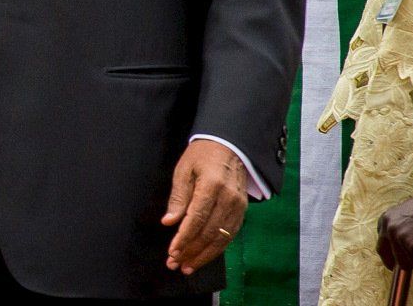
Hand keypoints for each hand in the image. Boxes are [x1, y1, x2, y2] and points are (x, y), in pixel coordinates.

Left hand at [161, 138, 248, 274]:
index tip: (172, 251)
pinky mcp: (242, 212)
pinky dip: (216, 249)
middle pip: (209, 233)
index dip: (184, 238)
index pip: (197, 219)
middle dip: (191, 251)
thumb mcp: (184, 170)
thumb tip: (170, 221)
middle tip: (175, 264)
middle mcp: (228, 199)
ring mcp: (238, 207)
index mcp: (212, 186)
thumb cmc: (202, 156)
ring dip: (204, 255)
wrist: (229, 146)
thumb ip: (178, 197)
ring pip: (221, 238)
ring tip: (188, 266)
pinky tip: (203, 256)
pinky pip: (230, 235)